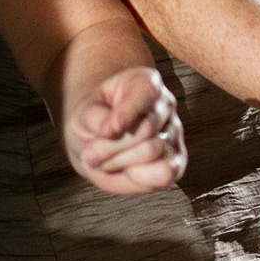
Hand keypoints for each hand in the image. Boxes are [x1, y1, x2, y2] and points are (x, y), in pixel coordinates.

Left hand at [64, 66, 185, 196]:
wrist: (96, 139)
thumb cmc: (92, 121)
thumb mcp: (83, 114)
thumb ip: (96, 118)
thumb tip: (113, 131)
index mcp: (145, 82)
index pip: (146, 93)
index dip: (126, 113)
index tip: (107, 131)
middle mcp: (165, 104)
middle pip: (145, 129)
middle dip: (111, 147)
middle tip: (89, 154)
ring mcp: (174, 133)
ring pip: (151, 151)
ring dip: (119, 162)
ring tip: (103, 161)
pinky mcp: (176, 161)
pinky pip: (166, 173)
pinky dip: (141, 178)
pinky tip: (126, 172)